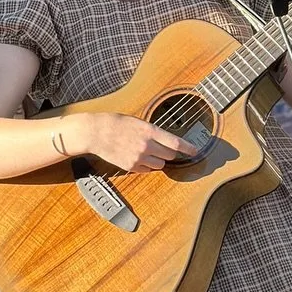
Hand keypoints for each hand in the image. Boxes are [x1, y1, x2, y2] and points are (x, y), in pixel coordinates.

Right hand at [75, 111, 195, 173]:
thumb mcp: (136, 121)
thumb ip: (151, 131)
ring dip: (157, 159)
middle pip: (169, 155)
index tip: (195, 151)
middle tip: (163, 147)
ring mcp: (139, 158)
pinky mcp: (131, 167)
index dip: (188, 148)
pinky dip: (146, 165)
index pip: (176, 143)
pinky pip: (147, 170)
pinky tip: (137, 155)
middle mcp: (147, 145)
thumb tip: (163, 139)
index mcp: (149, 130)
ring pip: (160, 164)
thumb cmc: (114, 122)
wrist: (96, 132)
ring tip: (146, 150)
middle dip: (169, 152)